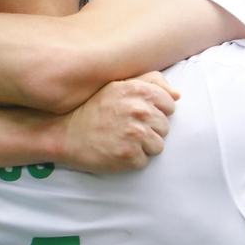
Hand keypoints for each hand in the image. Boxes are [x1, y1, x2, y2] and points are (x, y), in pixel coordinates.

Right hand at [58, 72, 178, 173]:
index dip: (156, 112)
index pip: (169, 105)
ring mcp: (135, 134)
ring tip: (123, 140)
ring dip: (143, 147)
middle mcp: (139, 110)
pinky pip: (144, 161)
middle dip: (149, 130)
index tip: (139, 115)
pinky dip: (133, 160)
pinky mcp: (129, 155)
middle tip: (127, 129)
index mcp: (139, 90)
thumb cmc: (95, 109)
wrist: (66, 133)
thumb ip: (150, 83)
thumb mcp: (118, 86)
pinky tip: (117, 151)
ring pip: (158, 146)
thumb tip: (177, 95)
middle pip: (165, 127)